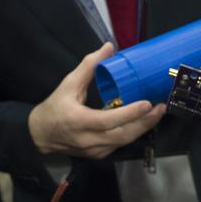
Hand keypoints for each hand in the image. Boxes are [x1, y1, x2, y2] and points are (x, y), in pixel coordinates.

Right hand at [28, 43, 166, 158]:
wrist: (40, 135)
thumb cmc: (54, 107)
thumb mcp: (68, 84)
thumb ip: (88, 66)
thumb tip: (108, 47)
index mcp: (78, 121)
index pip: (107, 120)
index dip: (128, 114)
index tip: (146, 103)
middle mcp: (87, 139)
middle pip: (121, 135)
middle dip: (144, 122)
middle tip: (160, 107)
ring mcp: (94, 150)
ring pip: (123, 142)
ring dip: (142, 128)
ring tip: (157, 113)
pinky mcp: (98, 154)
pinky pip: (119, 145)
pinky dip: (132, 133)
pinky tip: (142, 122)